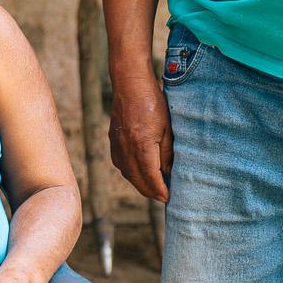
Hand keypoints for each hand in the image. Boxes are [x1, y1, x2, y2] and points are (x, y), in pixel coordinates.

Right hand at [109, 71, 172, 202]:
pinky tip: (138, 172)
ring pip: (127, 174)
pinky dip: (130, 172)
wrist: (129, 84)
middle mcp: (126, 150)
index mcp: (142, 147)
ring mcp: (117, 146)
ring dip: (140, 184)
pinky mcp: (113, 140)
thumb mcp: (167, 129)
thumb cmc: (153, 103)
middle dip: (151, 192)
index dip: (160, 190)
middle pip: (137, 180)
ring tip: (153, 188)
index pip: (151, 178)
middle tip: (163, 197)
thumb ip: (167, 153)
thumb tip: (168, 172)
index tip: (169, 198)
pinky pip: (120, 164)